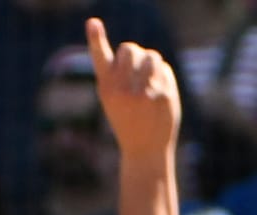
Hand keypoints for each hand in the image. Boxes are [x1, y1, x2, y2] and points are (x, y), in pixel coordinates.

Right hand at [86, 17, 180, 159]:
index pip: (100, 59)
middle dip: (135, 54)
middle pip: (130, 48)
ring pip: (150, 55)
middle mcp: (122, 89)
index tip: (92, 23)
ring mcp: (143, 91)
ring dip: (151, 63)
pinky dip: (162, 76)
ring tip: (147, 82)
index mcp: (106, 90)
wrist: (144, 150)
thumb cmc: (128, 121)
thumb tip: (137, 53)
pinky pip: (163, 69)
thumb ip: (120, 76)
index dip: (96, 40)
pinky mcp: (161, 93)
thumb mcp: (114, 100)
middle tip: (135, 71)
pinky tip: (158, 94)